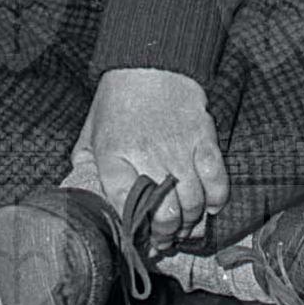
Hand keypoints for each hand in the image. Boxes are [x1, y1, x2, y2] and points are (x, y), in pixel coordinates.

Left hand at [71, 68, 226, 252]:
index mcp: (113, 156)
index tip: (140, 240)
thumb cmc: (117, 102)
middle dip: (167, 236)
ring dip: (192, 224)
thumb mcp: (92, 132)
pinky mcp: (204, 140)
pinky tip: (208, 207)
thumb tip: (85, 195)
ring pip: (194, 204)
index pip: (127, 206)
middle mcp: (147, 156)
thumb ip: (88, 166)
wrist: (148, 64)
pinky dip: (216, 201)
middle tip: (165, 240)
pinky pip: (217, 182)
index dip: (136, 231)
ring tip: (185, 228)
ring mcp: (179, 149)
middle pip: (166, 214)